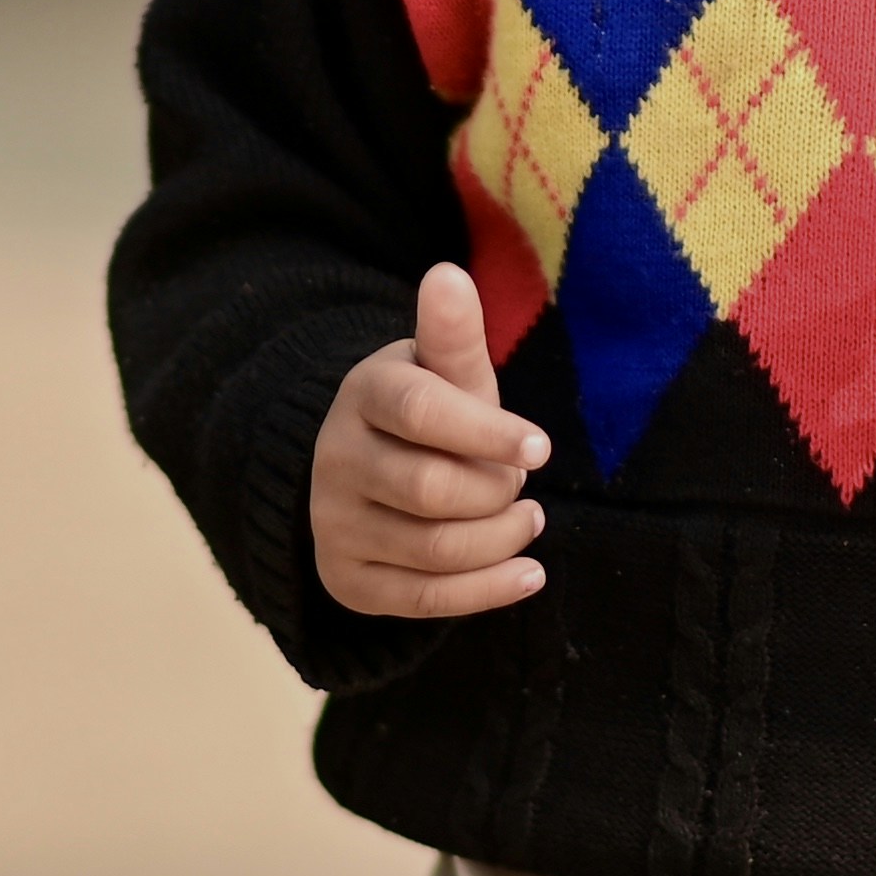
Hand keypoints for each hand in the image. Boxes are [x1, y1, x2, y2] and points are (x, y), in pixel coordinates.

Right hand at [315, 262, 550, 618]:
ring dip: (501, 539)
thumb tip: (447, 274)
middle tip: (518, 483)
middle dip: (495, 491)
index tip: (540, 449)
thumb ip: (452, 336)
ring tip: (525, 519)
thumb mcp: (444, 373)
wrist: (367, 474)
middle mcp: (335, 461)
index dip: (488, 433)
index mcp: (364, 396)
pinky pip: (424, 601)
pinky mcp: (348, 580)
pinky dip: (488, 591)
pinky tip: (528, 573)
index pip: (423, 413)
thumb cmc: (429, 416)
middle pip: (433, 490)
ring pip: (435, 549)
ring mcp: (335, 524)